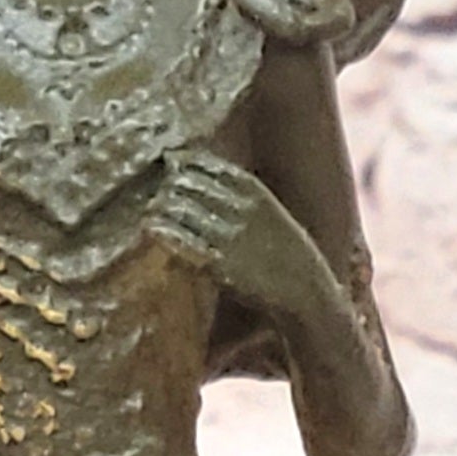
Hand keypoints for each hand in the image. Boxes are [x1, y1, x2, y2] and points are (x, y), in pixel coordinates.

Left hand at [147, 153, 336, 335]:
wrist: (305, 294)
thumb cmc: (289, 257)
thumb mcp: (274, 216)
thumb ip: (247, 199)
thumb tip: (213, 185)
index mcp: (256, 192)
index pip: (210, 166)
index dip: (186, 162)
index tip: (172, 161)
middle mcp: (241, 208)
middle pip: (191, 183)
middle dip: (170, 182)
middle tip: (157, 188)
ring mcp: (229, 235)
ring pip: (182, 208)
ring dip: (161, 205)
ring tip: (151, 208)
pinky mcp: (219, 263)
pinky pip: (182, 239)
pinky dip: (164, 230)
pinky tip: (152, 227)